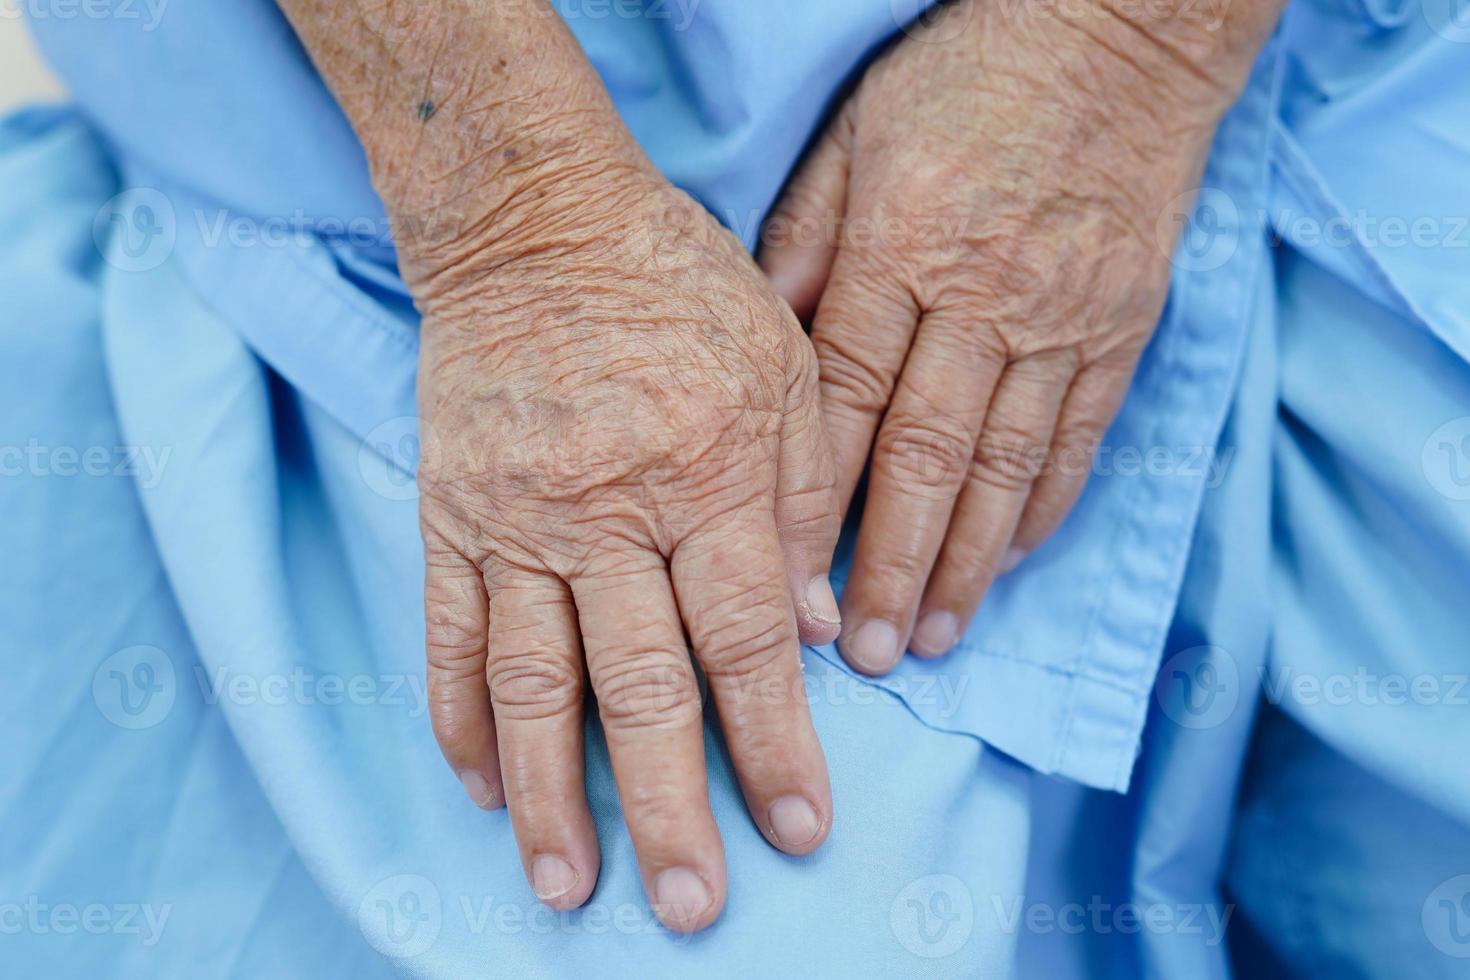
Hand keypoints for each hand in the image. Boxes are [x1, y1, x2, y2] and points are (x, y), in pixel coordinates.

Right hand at [414, 170, 840, 931]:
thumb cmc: (679, 286)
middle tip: (688, 904)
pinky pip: (453, 632)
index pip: (746, 641)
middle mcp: (611, 510)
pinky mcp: (454, 511)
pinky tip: (481, 786)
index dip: (777, 744)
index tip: (801, 830)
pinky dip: (464, 715)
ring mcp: (519, 517)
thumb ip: (804, 500)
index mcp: (712, 474)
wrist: (534, 219)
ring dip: (550, 795)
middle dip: (670, 806)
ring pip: (536, 680)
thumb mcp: (782, 367)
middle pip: (643, 685)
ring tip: (565, 886)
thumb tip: (809, 633)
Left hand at [760, 0, 1278, 673]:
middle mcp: (981, 294)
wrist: (1120, 26)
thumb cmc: (967, 74)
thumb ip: (805, 241)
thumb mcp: (855, 135)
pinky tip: (1011, 560)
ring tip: (936, 635)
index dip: (813, 502)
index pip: (844, 400)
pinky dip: (1045, 505)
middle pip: (925, 455)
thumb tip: (762, 340)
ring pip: (1006, 463)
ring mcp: (1061, 315)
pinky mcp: (1122, 322)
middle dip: (891, 564)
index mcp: (900, 247)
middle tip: (869, 653)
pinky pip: (1082, 433)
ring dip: (967, 560)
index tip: (790, 581)